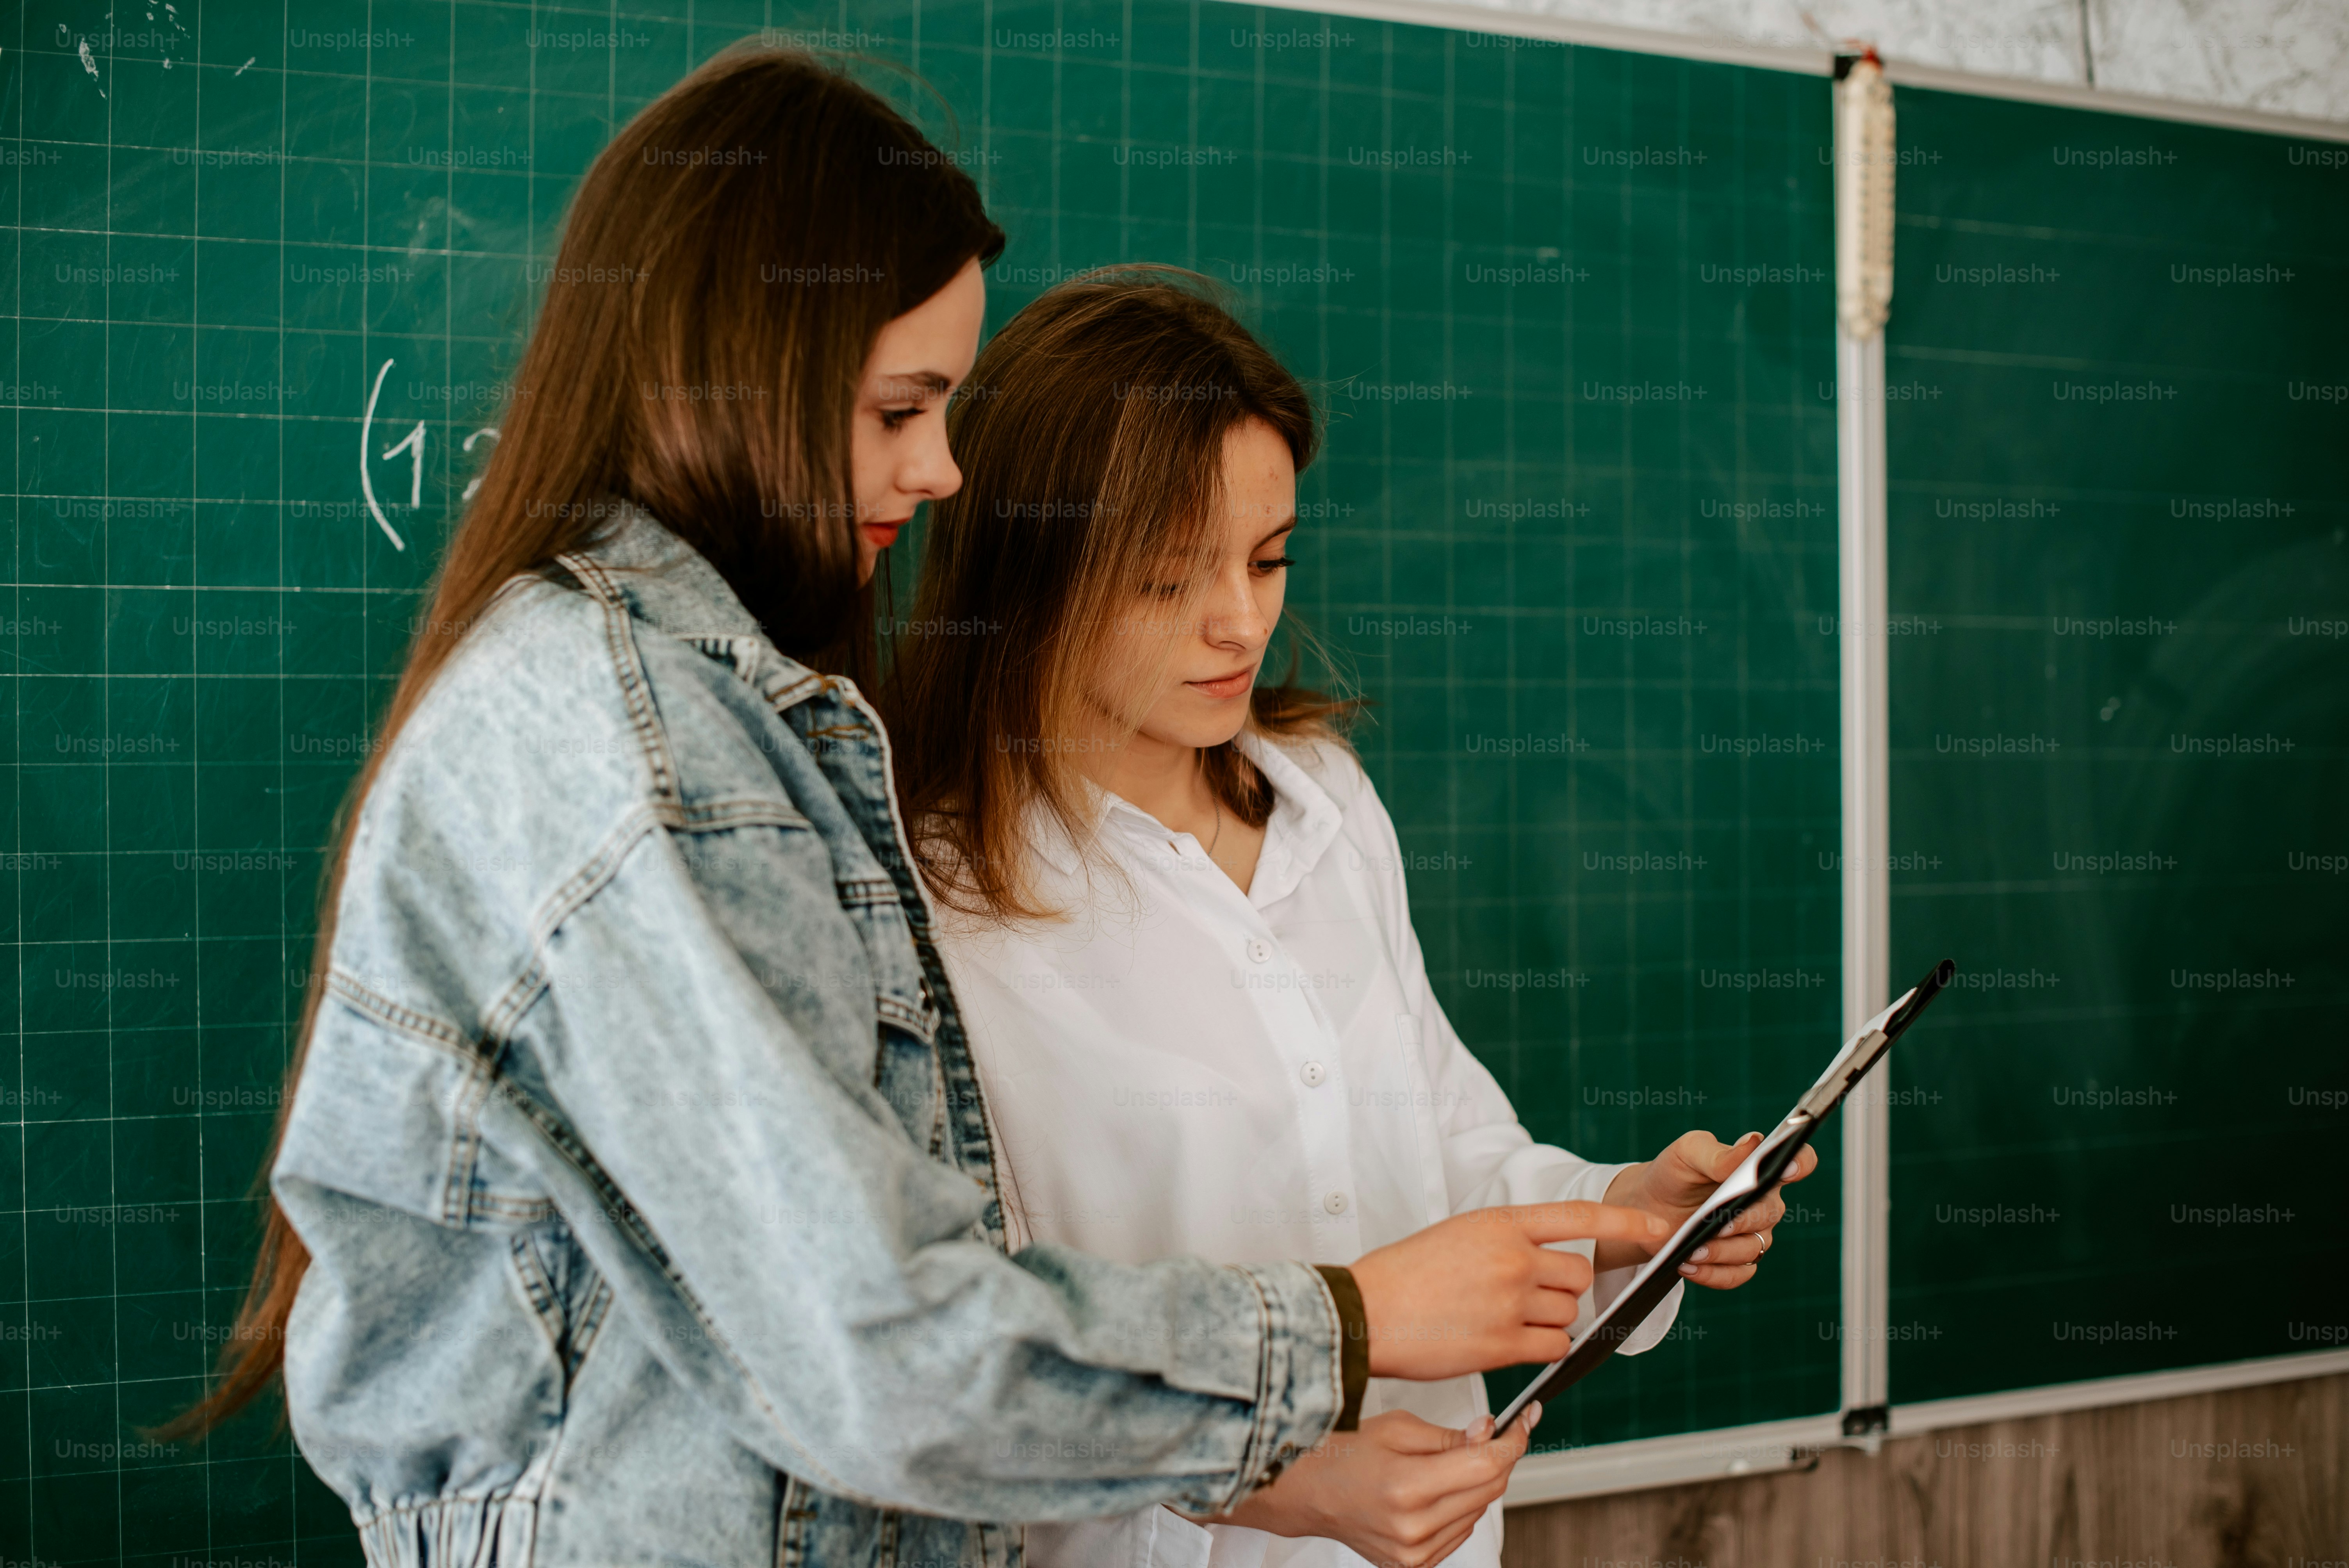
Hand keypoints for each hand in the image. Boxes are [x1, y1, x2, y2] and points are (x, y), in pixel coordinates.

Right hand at [1195, 1405, 1539, 1566]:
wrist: (1305, 1493)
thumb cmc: (1340, 1453)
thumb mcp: (1395, 1427)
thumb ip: (1449, 1435)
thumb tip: (1489, 1433)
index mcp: (1406, 1488)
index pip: (1486, 1465)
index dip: (1513, 1439)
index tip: (1524, 1420)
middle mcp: (1413, 1529)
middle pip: (1489, 1489)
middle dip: (1498, 1456)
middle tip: (1490, 1431)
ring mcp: (1415, 1553)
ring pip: (1479, 1511)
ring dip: (1479, 1482)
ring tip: (1449, 1461)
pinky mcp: (1415, 1565)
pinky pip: (1461, 1530)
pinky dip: (1462, 1506)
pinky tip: (1438, 1488)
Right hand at [1349, 1202, 1670, 1378]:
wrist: (1364, 1313)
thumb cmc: (1404, 1275)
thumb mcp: (1457, 1235)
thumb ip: (1506, 1243)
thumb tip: (1545, 1266)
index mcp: (1499, 1222)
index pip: (1579, 1216)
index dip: (1627, 1221)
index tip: (1660, 1229)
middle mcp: (1513, 1258)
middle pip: (1579, 1275)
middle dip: (1565, 1289)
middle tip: (1529, 1298)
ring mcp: (1510, 1302)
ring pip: (1568, 1314)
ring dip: (1549, 1321)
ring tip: (1503, 1321)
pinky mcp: (1504, 1345)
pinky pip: (1554, 1347)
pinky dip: (1543, 1349)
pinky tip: (1508, 1343)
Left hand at [1597, 1130, 1818, 1286]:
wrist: (1648, 1206)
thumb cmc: (1674, 1173)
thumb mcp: (1687, 1153)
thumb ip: (1718, 1152)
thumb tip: (1752, 1144)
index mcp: (1758, 1169)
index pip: (1797, 1162)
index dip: (1799, 1164)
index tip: (1785, 1167)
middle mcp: (1763, 1202)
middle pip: (1770, 1213)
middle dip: (1741, 1219)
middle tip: (1714, 1223)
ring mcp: (1753, 1234)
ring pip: (1753, 1247)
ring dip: (1721, 1251)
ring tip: (1691, 1250)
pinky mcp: (1737, 1262)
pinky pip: (1738, 1274)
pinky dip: (1713, 1273)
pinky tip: (1689, 1265)